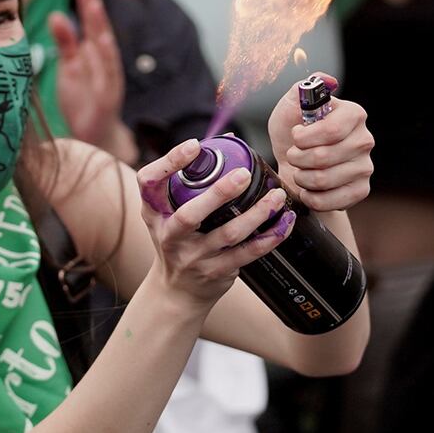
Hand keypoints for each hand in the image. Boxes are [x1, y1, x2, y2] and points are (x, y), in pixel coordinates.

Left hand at [49, 0, 132, 159]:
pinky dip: (107, 62)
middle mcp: (104, 63)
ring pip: (107, 52)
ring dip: (101, 29)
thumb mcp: (70, 67)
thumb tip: (56, 15)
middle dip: (95, 9)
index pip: (91, 25)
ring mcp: (109, 80)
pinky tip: (102, 44)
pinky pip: (108, 78)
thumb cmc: (83, 99)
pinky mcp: (108, 99)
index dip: (88, 5)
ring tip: (94, 8)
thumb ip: (66, 43)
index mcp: (94, 54)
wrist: (95, 136)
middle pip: (100, 32)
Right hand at [137, 138, 293, 304]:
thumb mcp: (169, 212)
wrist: (177, 291)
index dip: (169, 162)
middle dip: (219, 193)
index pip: (149, 182)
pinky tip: (284, 222)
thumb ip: (189, 181)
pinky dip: (270, 237)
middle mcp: (169, 235)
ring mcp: (192, 257)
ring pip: (228, 235)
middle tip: (244, 174)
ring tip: (277, 195)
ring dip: (256, 214)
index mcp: (154, 212)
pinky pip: (248, 253)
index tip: (194, 146)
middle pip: (190, 215)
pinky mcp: (215, 272)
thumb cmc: (178, 240)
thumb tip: (226, 141)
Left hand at [268, 74, 372, 210]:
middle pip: (324, 157)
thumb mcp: (290, 106)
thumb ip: (303, 88)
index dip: (304, 138)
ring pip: (324, 179)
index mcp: (353, 114)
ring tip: (300, 171)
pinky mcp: (361, 190)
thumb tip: (328, 80)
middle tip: (293, 156)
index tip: (295, 136)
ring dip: (301, 177)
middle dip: (297, 159)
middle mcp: (365, 139)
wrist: (294, 166)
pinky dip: (311, 197)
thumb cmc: (293, 133)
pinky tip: (308, 189)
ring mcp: (366, 166)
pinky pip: (331, 200)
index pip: (331, 130)